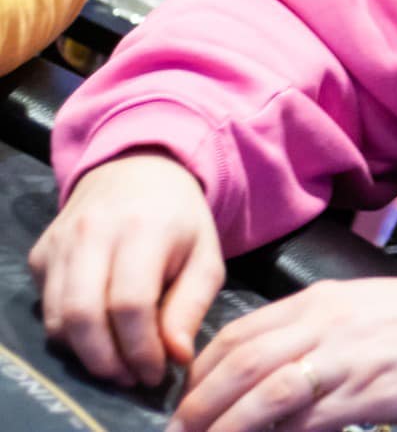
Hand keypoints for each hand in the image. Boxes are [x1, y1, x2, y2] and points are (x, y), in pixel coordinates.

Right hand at [29, 151, 224, 387]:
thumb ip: (191, 306)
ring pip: (56, 317)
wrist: (139, 169)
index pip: (130, 304)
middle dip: (105, 360)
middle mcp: (93, 232)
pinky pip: (45, 307)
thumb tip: (176, 357)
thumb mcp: (206, 256)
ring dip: (85, 352)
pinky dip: (69, 331)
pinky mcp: (40, 252)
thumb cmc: (180, 219)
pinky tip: (99, 331)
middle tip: (131, 377)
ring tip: (118, 362)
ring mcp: (60, 241)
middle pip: (82, 315)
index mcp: (143, 229)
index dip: (140, 349)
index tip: (155, 373)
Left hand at [168, 275, 396, 431]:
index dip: (200, 372)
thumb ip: (314, 334)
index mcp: (320, 301)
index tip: (186, 401)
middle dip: (199, 405)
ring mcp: (346, 359)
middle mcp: (325, 324)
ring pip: (264, 393)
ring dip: (226, 426)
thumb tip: (267, 371)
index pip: (239, 334)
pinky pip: (308, 420)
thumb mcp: (362, 312)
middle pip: (239, 363)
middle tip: (180, 431)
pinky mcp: (368, 393)